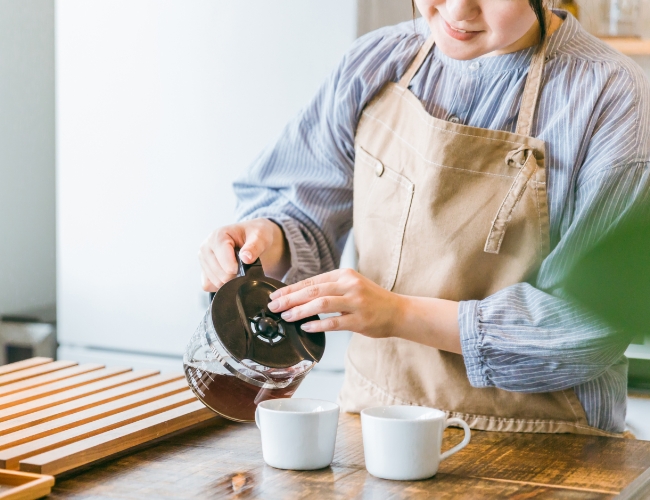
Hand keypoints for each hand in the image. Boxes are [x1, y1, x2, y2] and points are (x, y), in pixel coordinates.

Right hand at [198, 218, 289, 291]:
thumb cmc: (254, 235)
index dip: (238, 268)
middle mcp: (206, 247)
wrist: (253, 239)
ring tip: (238, 267)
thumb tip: (246, 258)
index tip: (246, 264)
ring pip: (214, 282)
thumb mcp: (260, 236)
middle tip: (244, 265)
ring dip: (229, 280)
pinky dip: (221, 285)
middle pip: (220, 275)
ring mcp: (203, 259)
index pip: (225, 262)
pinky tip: (230, 274)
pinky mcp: (204, 270)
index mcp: (218, 236)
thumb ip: (255, 246)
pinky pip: (209, 286)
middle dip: (235, 275)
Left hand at [267, 269, 403, 338]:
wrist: (398, 311)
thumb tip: (299, 296)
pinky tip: (305, 327)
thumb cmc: (371, 300)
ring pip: (321, 304)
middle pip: (313, 290)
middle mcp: (349, 285)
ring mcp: (356, 302)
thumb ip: (330, 288)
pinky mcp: (360, 320)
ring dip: (300, 311)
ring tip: (286, 317)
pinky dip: (317, 325)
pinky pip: (334, 322)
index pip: (312, 280)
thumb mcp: (351, 286)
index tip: (276, 296)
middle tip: (274, 307)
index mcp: (344, 274)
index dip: (291, 289)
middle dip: (290, 299)